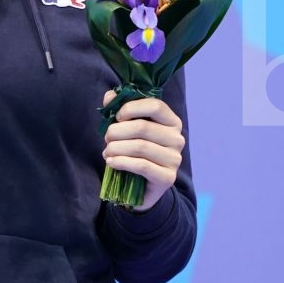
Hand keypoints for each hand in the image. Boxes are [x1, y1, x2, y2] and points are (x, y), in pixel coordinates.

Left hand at [102, 92, 184, 211]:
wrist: (141, 186)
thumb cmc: (135, 152)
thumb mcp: (127, 128)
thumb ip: (119, 109)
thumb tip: (110, 96)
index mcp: (171, 122)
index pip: (155, 105)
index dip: (131, 108)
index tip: (117, 117)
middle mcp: (177, 139)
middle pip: (143, 127)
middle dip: (117, 131)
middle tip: (106, 138)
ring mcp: (174, 159)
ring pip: (140, 147)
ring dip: (116, 148)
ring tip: (107, 152)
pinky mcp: (167, 177)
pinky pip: (142, 165)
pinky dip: (122, 162)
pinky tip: (111, 162)